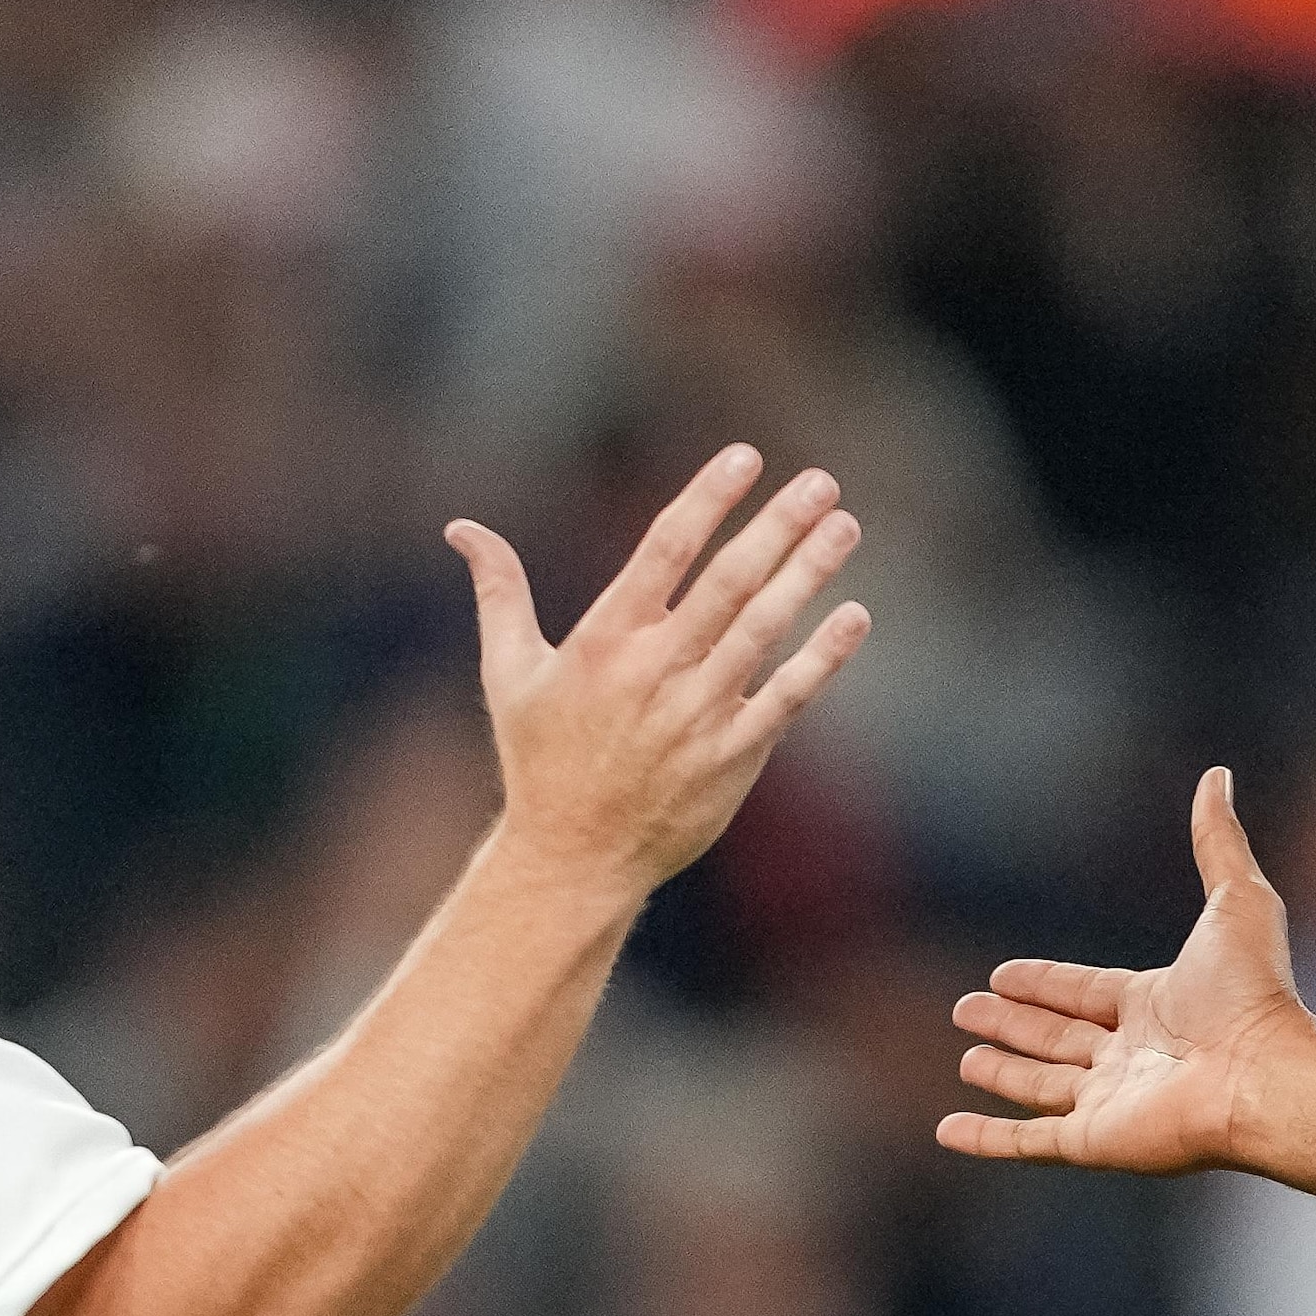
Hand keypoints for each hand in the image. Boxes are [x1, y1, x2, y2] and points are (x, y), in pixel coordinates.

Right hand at [447, 445, 866, 903]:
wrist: (574, 857)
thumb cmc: (541, 760)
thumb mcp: (509, 672)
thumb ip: (499, 592)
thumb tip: (461, 528)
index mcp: (605, 639)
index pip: (666, 549)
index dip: (709, 499)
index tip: (746, 458)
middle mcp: (657, 668)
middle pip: (729, 581)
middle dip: (778, 526)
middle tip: (821, 482)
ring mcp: (700, 712)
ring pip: (765, 628)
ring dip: (808, 574)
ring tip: (844, 526)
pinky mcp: (734, 754)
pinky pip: (787, 695)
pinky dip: (823, 656)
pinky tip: (854, 616)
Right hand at [938, 767, 1312, 1174]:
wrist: (1264, 1073)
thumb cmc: (1253, 992)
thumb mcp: (1235, 898)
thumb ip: (1217, 841)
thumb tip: (1218, 775)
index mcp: (1157, 1006)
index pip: (1086, 993)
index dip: (1044, 984)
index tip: (1002, 974)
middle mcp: (1132, 1057)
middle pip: (1059, 1038)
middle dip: (1014, 1024)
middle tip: (965, 1009)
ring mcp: (1111, 1104)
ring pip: (1042, 1086)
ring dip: (1004, 1074)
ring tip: (967, 1058)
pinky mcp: (1094, 1142)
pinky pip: (1027, 1142)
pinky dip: (987, 1138)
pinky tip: (947, 1130)